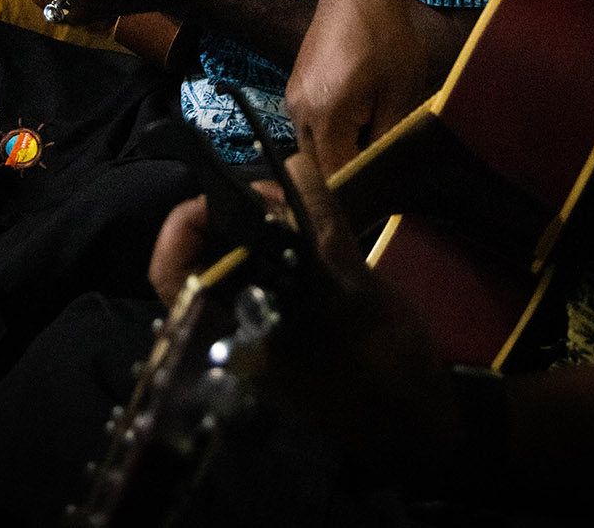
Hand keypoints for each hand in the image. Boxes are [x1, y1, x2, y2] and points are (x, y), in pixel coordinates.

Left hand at [147, 149, 458, 480]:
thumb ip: (319, 225)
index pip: (172, 273)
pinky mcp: (289, 327)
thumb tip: (294, 165)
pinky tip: (315, 229)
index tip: (226, 191)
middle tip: (281, 192)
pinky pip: (269, 272)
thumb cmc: (384, 368)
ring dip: (264, 225)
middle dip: (236, 212)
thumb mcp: (354, 290)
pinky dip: (284, 243)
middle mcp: (233, 332)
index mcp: (231, 335)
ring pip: (239, 260)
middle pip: (206, 256)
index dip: (184, 223)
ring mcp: (260, 330)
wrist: (421, 428)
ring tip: (302, 205)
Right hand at [285, 0, 426, 176]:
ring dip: (338, 147)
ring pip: (312, 145)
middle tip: (380, 161)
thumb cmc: (387, 37)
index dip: (357, 189)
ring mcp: (293, 96)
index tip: (381, 191)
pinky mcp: (296, 84)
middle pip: (318, 165)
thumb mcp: (400, 93)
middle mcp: (298, 110)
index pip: (333, 177)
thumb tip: (378, 173)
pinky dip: (331, 129)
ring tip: (372, 130)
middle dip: (347, 169)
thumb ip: (385, 140)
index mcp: (324, 116)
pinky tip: (359, 112)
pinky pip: (310, 124)